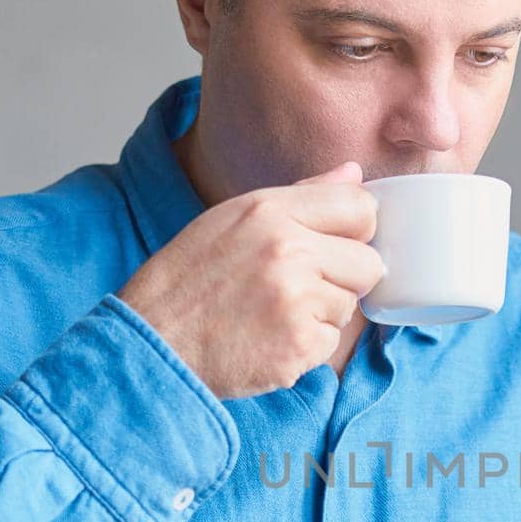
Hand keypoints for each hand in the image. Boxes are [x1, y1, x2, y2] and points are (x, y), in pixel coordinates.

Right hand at [116, 162, 383, 399]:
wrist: (151, 341)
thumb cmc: (190, 279)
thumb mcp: (233, 218)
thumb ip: (302, 195)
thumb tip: (355, 173)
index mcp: (270, 210)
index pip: (361, 208)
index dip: (356, 232)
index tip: (334, 247)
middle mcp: (288, 250)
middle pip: (368, 264)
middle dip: (344, 280)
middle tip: (297, 289)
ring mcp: (296, 300)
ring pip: (349, 307)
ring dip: (321, 315)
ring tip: (273, 315)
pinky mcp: (299, 346)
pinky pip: (332, 343)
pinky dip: (307, 348)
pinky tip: (269, 340)